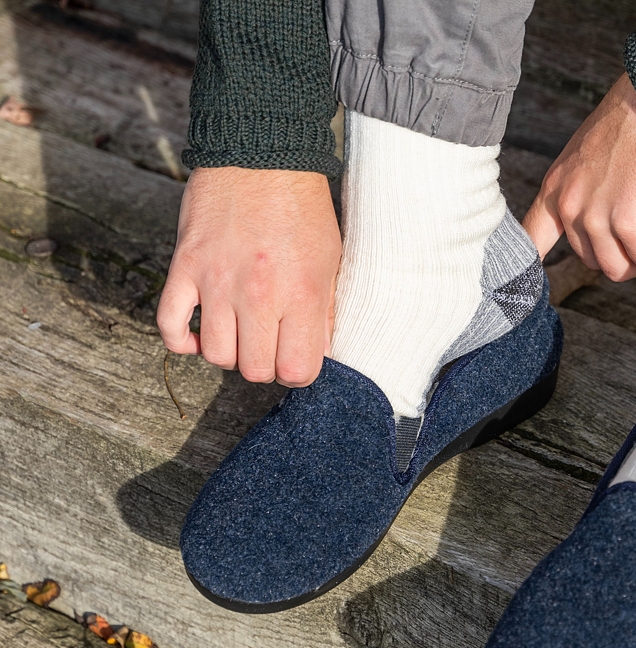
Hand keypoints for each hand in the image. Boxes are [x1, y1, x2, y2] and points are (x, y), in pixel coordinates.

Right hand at [157, 167, 340, 386]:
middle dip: (263, 364)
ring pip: (215, 354)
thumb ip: (324, 311)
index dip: (297, 371)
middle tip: (267, 342)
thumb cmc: (301, 207)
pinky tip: (196, 335)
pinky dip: (180, 341)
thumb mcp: (330, 260)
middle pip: (254, 369)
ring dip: (227, 351)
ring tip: (238, 331)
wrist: (259, 152)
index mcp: (302, 295)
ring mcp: (218, 282)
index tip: (294, 355)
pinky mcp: (185, 266)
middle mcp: (259, 295)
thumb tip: (317, 353)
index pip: (297, 371)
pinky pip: (169, 325)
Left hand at [523, 73, 635, 280]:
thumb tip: (606, 225)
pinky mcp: (629, 223)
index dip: (532, 264)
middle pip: (589, 258)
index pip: (531, 237)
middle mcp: (569, 204)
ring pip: (617, 268)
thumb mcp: (593, 154)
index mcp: (556, 186)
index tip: (535, 283)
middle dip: (621, 251)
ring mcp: (597, 216)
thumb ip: (589, 190)